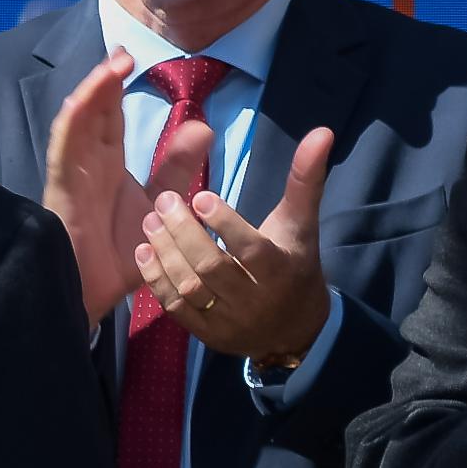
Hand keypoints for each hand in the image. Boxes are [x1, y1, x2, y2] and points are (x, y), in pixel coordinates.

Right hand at [43, 51, 212, 322]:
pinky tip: (84, 100)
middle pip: (94, 112)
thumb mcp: (161, 203)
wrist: (95, 291)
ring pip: (78, 122)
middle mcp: (87, 163)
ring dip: (93, 92)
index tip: (129, 58)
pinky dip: (72, 123)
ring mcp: (72, 173)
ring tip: (114, 65)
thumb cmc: (121, 253)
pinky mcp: (61, 187)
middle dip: (106, 80)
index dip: (116, 87)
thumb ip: (179, 167)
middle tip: (124, 51)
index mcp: (108, 165)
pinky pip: (63, 149)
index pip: (110, 117)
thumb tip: (203, 126)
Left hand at [135, 127, 334, 359]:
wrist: (294, 329)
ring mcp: (229, 320)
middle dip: (184, 233)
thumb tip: (322, 132)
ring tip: (150, 222)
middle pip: (212, 266)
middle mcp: (255, 299)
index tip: (200, 195)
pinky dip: (158, 282)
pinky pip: (176, 309)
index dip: (224, 224)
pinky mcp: (207, 335)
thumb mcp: (301, 224)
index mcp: (281, 270)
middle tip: (163, 201)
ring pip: (190, 288)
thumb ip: (304, 180)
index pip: (250, 249)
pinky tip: (144, 253)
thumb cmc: (294, 264)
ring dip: (166, 254)